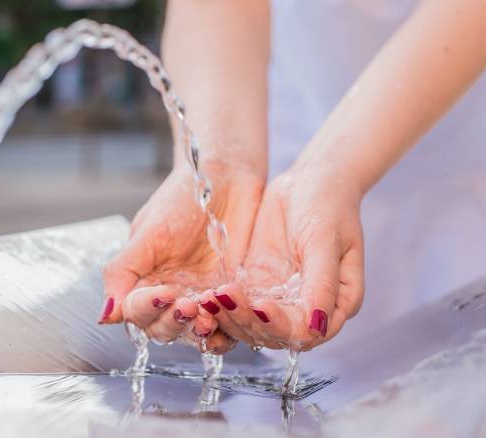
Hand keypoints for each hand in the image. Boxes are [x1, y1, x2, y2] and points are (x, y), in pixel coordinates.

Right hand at [100, 160, 264, 352]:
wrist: (225, 178)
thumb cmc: (182, 199)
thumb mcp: (148, 231)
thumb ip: (123, 271)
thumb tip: (104, 315)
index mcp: (143, 279)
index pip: (136, 311)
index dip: (147, 309)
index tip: (163, 293)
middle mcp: (169, 294)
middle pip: (161, 328)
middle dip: (172, 323)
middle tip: (188, 306)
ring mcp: (200, 297)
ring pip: (193, 333)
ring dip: (198, 331)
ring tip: (208, 317)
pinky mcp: (230, 298)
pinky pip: (227, 327)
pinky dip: (227, 332)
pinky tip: (229, 324)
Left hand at [217, 165, 364, 350]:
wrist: (310, 181)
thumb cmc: (328, 206)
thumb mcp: (325, 241)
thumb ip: (322, 284)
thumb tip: (316, 326)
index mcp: (336, 305)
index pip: (304, 333)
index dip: (280, 326)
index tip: (259, 305)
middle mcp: (306, 309)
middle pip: (273, 334)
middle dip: (246, 321)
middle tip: (223, 298)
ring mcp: (280, 298)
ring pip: (251, 324)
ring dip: (229, 317)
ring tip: (209, 298)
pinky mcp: (257, 285)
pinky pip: (238, 304)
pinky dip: (222, 304)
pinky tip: (205, 294)